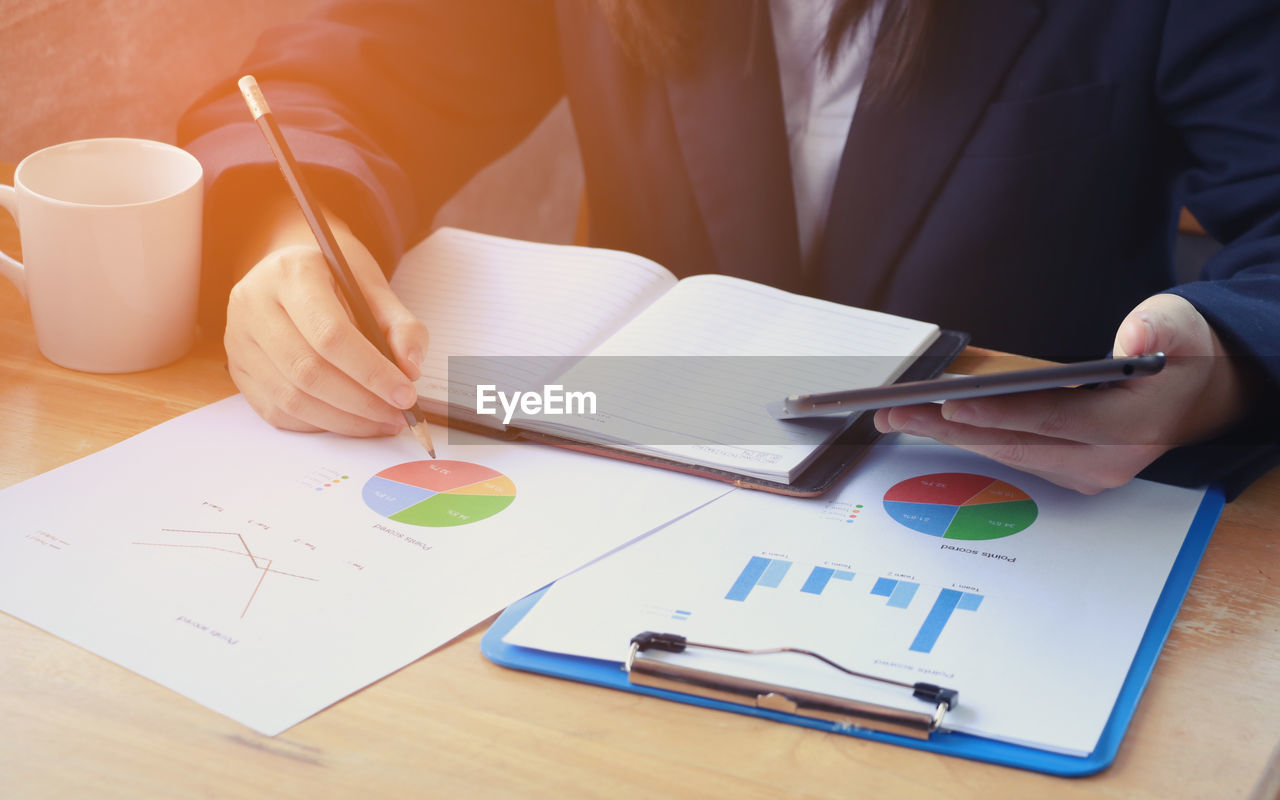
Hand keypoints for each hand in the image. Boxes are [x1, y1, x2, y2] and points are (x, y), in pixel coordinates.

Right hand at [224, 216, 429, 436]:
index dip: (371, 371)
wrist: (292, 268)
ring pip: (291, 398)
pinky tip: (351, 420)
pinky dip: (320, 423)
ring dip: (344, 420)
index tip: (406, 394)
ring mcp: (239, 338)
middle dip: (361, 402)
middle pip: (308, 370)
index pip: (330, 334)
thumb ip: (401, 326)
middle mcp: (254, 304)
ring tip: (382, 421)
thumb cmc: (336, 277)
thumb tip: (410, 370)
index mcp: (291, 273)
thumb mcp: (374, 286)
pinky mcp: (238, 369)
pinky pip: (279, 411)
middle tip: (398, 416)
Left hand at [873, 294, 1252, 492]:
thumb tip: (1135, 335)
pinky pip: (1012, 455)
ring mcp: (1087, 473)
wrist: (1200, 394)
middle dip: (946, 428)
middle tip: (892, 410)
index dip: (998, 415)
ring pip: (1006, 453)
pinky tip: (930, 422)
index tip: (948, 406)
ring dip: (947, 435)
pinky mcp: (1071, 473)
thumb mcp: (1181, 325)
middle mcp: (1107, 461)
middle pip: (1014, 444)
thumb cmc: (1182, 353)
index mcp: (1132, 426)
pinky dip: (971, 437)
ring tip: (895, 414)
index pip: (1053, 421)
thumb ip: (1158, 328)